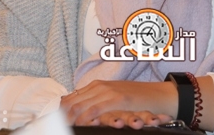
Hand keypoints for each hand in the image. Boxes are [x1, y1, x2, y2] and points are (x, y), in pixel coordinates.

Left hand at [61, 80, 176, 126]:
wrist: (161, 95)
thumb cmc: (139, 100)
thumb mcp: (115, 99)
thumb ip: (98, 102)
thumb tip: (81, 111)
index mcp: (97, 86)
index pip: (71, 98)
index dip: (60, 111)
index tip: (52, 122)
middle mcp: (100, 86)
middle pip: (72, 101)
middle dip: (61, 115)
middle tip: (54, 126)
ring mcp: (108, 92)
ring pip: (80, 105)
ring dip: (70, 117)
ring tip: (63, 127)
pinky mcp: (117, 99)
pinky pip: (95, 110)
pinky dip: (85, 118)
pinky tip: (81, 124)